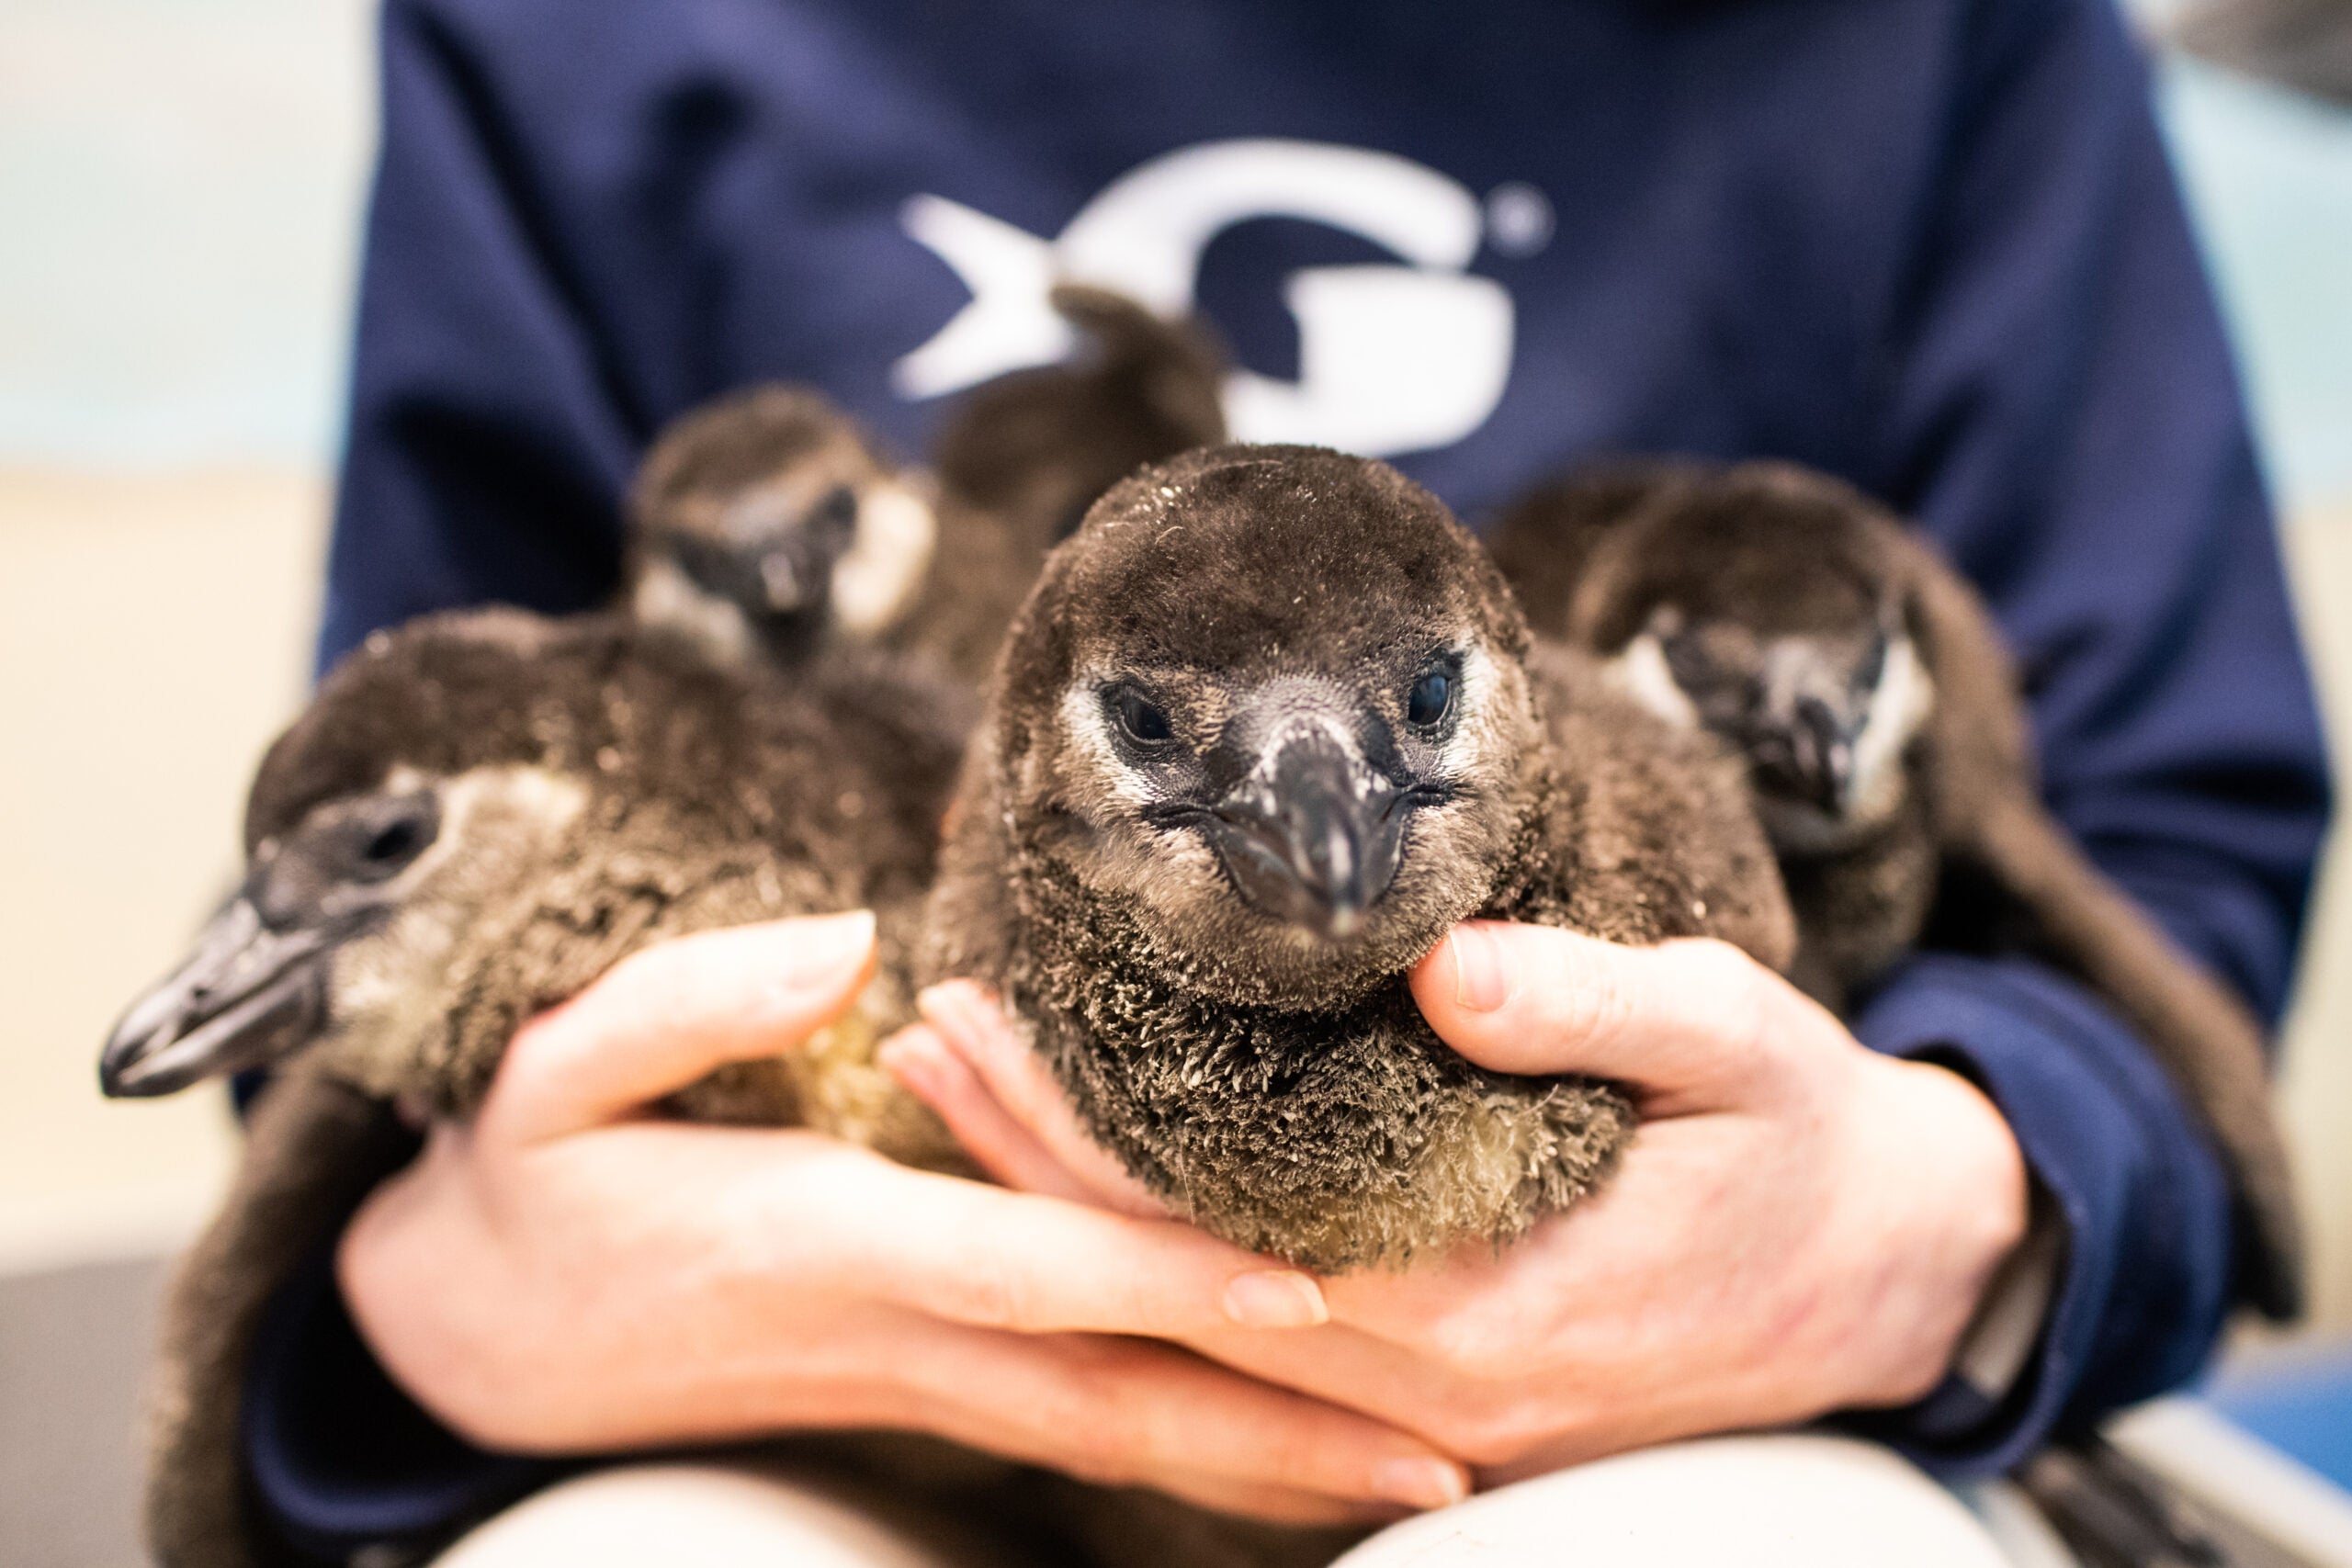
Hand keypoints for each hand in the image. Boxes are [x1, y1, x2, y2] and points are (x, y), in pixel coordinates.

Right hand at [338, 913, 1470, 1522]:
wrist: (465, 1346)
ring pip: (1119, 1437)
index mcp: (824, 1246)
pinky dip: (1196, 1443)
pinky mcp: (922, 1385)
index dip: (1166, 1278)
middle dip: (1282, 1432)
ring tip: (1421, 1478)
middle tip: (1448, 1459)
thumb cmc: (521, 1190)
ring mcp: (917, 1380)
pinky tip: (1286, 1449)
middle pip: (1117, 1400)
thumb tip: (843, 944)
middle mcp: (897, 1337)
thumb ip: (682, 1005)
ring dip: (1267, 1463)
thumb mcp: (547, 1076)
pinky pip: (1085, 1425)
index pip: (1026, 1270)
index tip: (1311, 1287)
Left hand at [893, 925, 2028, 1480]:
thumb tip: (1443, 966)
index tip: (986, 1018)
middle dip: (1034, 1167)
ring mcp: (1435, 1418)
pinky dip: (1162, 1268)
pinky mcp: (1446, 1403)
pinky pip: (1265, 1353)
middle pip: (1177, 1290)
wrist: (1898, 1277)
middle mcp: (1435, 1388)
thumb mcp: (1737, 1038)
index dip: (1083, 1136)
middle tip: (926, 1037)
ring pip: (1204, 1329)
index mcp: (1489, 1301)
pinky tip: (1098, 1188)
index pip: (1221, 1229)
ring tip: (963, 1098)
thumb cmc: (1809, 1142)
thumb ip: (1594, 1004)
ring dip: (1074, 1217)